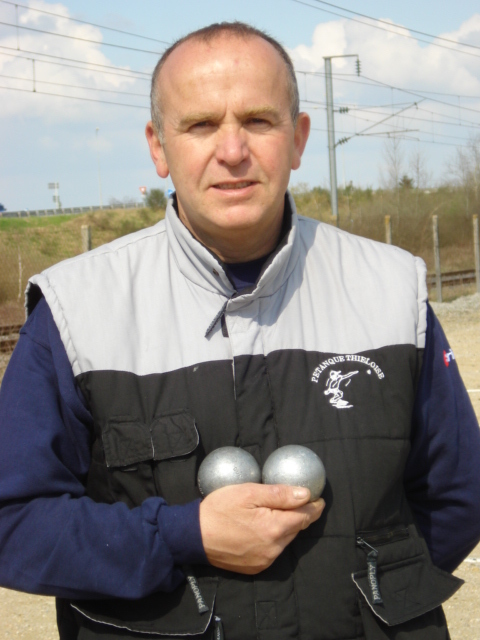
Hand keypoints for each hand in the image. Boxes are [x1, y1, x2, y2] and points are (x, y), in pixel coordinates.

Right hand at [199, 483, 324, 573]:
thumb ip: (279, 494)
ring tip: (281, 512)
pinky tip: (265, 528)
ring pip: (286, 540)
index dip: (314, 505)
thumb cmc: (219, 510)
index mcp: (274, 528)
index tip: (318, 497)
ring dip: (287, 526)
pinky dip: (274, 538)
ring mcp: (265, 560)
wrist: (193, 536)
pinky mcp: (256, 567)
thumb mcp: (248, 493)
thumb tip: (305, 494)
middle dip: (301, 514)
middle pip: (297, 528)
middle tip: (300, 501)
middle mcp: (273, 548)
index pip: (305, 516)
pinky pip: (274, 550)